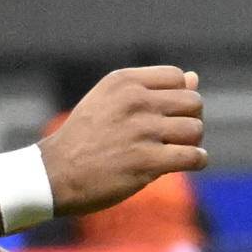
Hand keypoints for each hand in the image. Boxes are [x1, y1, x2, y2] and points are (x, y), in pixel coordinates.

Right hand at [42, 66, 205, 217]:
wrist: (54, 174)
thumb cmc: (86, 138)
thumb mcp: (111, 102)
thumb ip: (153, 90)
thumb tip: (194, 77)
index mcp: (123, 81)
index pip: (177, 77)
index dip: (178, 97)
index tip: (165, 115)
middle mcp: (134, 101)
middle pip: (193, 102)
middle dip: (189, 119)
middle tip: (171, 137)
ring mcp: (142, 130)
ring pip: (196, 129)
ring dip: (191, 142)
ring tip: (172, 151)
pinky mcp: (147, 161)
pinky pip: (195, 156)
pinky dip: (197, 161)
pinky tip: (185, 164)